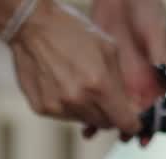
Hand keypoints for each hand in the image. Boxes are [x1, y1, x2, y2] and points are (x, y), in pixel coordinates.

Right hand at [6, 0, 141, 136]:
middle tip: (103, 96)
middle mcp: (79, 99)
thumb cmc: (71, 32)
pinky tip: (62, 86)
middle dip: (109, 113)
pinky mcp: (42, 108)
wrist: (33, 27)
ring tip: (79, 85)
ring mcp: (59, 106)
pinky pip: (64, 117)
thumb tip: (127, 104)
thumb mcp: (108, 49)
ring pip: (84, 121)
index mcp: (100, 84)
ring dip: (88, 109)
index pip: (124, 121)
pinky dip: (68, 107)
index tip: (131, 121)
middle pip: (104, 123)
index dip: (131, 122)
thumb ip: (119, 81)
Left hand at [87, 0, 165, 144]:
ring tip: (93, 131)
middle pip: (129, 112)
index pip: (153, 108)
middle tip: (118, 138)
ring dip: (102, 120)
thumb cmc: (146, 9)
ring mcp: (117, 77)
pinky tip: (79, 113)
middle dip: (124, 128)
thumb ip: (161, 57)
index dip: (148, 124)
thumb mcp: (156, 33)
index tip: (142, 138)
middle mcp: (136, 81)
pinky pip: (92, 93)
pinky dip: (86, 104)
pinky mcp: (98, 70)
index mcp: (154, 76)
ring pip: (109, 106)